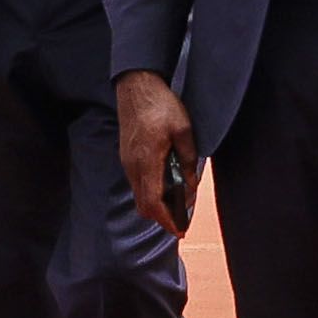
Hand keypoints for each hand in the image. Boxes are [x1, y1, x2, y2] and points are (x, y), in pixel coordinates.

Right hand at [117, 70, 197, 239]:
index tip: (179, 230)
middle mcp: (133, 166)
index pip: (153, 203)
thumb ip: (188, 160)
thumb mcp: (185, 131)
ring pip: (139, 194)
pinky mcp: (127, 156)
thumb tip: (190, 184)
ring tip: (178, 203)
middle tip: (181, 221)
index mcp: (147, 161)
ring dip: (157, 203)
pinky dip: (151, 190)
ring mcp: (127, 162)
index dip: (166, 220)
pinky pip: (138, 182)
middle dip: (162, 217)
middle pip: (143, 205)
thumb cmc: (161, 105)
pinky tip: (167, 184)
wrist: (136, 87)